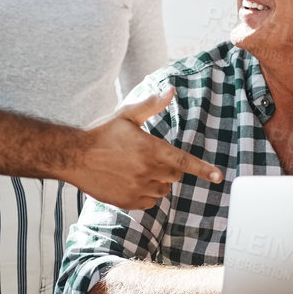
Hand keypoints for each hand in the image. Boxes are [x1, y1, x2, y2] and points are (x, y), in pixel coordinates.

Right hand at [73, 87, 222, 209]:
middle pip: (174, 175)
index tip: (219, 176)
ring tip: (138, 170)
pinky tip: (132, 182)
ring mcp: (137, 188)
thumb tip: (171, 90)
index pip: (184, 162)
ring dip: (158, 182)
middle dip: (169, 167)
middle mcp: (147, 171)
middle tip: (150, 157)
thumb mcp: (127, 115)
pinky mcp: (127, 201)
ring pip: (163, 190)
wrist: (74, 157)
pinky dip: (147, 195)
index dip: (203, 170)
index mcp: (151, 150)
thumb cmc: (101, 134)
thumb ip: (151, 105)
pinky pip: (149, 203)